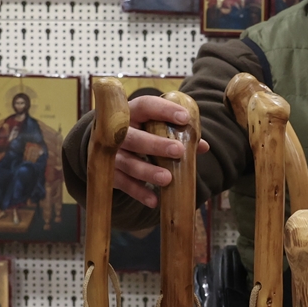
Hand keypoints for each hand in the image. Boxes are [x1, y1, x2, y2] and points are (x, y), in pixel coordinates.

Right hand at [109, 94, 211, 208]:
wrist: (105, 145)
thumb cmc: (139, 132)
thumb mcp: (153, 128)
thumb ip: (176, 133)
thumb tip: (202, 146)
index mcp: (131, 113)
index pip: (146, 106)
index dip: (164, 111)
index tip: (185, 118)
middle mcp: (117, 132)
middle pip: (133, 137)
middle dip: (156, 144)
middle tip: (178, 150)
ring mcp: (111, 154)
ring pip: (128, 163)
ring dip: (148, 171)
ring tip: (167, 179)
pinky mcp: (109, 173)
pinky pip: (123, 184)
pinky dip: (139, 192)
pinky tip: (154, 200)